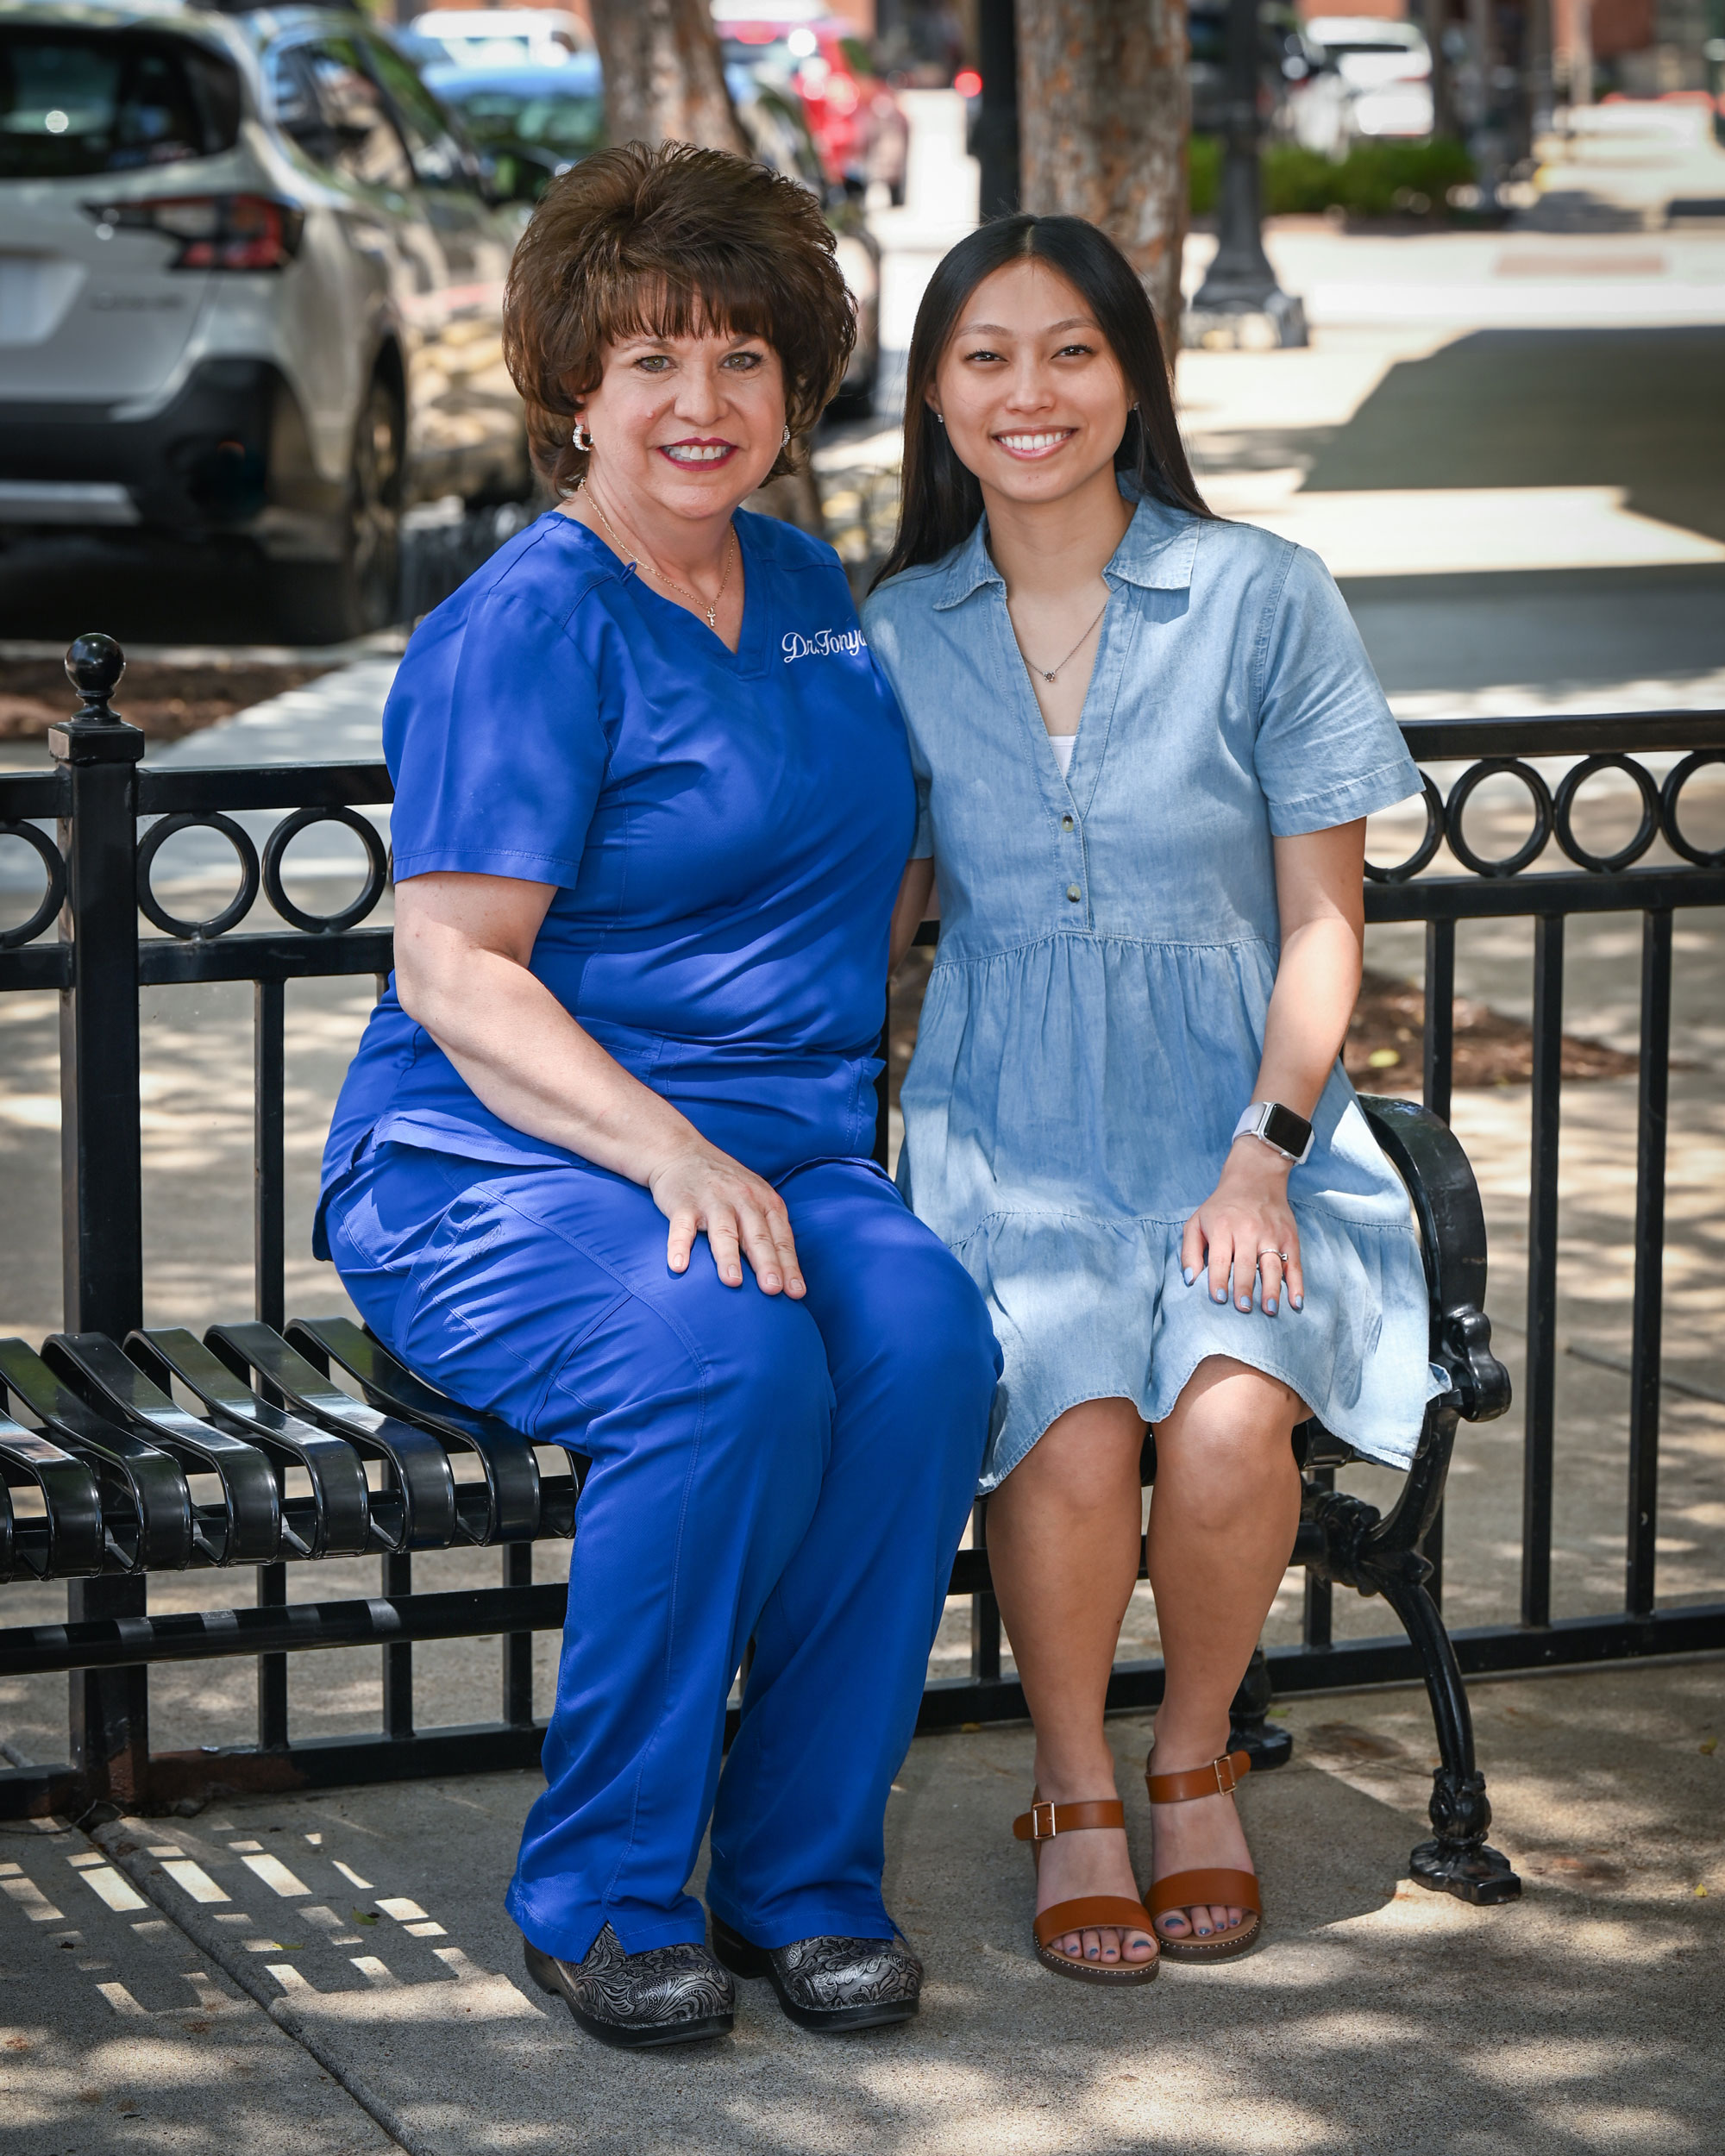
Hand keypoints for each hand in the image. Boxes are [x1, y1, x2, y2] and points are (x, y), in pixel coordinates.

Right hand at [647, 1141, 804, 1295]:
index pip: (781, 1238)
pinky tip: (679, 1265)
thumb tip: (785, 1276)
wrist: (682, 1152)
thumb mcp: (755, 1198)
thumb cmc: (725, 1185)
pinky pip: (681, 1227)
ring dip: (729, 1256)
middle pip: (757, 1236)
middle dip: (767, 1263)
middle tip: (773, 1289)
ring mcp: (712, 1201)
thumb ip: (768, 1230)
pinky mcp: (683, 1203)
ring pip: (724, 1231)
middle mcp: (742, 1199)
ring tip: (733, 1281)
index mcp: (765, 1201)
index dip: (789, 1265)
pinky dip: (679, 1246)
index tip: (796, 1292)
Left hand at [1180, 1139, 1303, 1316]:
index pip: (1220, 1258)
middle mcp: (1248, 1230)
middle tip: (1243, 1309)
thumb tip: (1190, 1281)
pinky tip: (1296, 1302)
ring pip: (1272, 1265)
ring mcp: (1271, 1234)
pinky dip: (1296, 1284)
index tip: (1219, 1300)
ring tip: (1269, 1311)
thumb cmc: (1221, 1207)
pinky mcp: (1289, 1237)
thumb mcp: (1196, 1222)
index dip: (1218, 1280)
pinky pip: (1294, 1263)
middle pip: (1246, 1264)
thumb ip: (1189, 1252)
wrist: (1254, 1178)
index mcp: (1223, 1227)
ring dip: (1271, 1290)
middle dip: (1245, 1289)